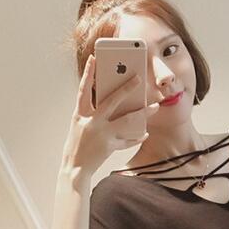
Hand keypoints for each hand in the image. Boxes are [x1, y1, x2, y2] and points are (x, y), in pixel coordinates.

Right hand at [61, 53, 159, 176]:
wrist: (74, 170)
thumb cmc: (77, 146)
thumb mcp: (80, 126)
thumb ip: (92, 114)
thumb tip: (111, 102)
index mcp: (80, 115)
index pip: (84, 90)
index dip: (88, 74)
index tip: (94, 58)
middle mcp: (91, 122)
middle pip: (111, 101)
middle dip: (126, 88)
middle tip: (139, 78)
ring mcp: (101, 134)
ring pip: (126, 120)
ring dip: (143, 113)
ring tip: (155, 107)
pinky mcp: (109, 146)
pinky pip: (127, 140)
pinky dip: (137, 137)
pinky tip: (145, 133)